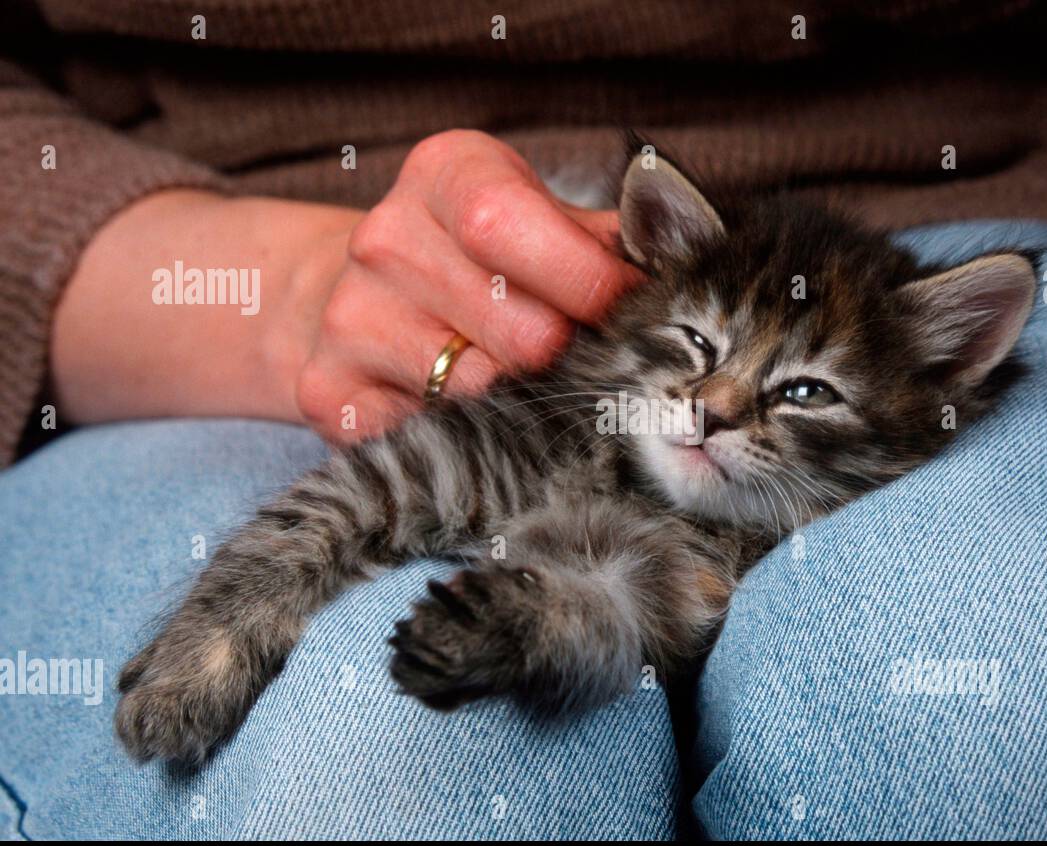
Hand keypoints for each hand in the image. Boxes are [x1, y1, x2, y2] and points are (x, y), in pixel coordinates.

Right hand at [50, 130, 638, 442]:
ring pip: (477, 392)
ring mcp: (348, 317)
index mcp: (447, 175)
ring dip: (524, 404)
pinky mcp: (329, 391)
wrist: (363, 303)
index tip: (622, 311)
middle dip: (567, 357)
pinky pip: (428, 436)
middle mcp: (385, 238)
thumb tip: (687, 268)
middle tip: (579, 362)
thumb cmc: (487, 266)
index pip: (508, 224)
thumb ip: (612, 244)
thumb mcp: (546, 225)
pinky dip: (468, 439)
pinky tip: (473, 416)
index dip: (585, 281)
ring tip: (529, 390)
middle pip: (515, 328)